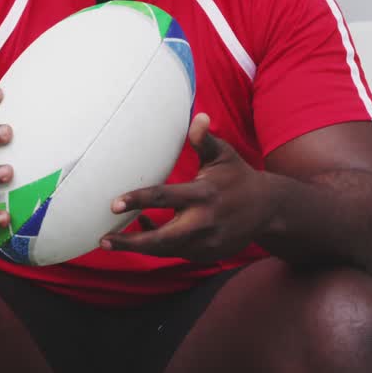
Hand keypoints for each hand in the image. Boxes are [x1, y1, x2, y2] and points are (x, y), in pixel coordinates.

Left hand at [100, 113, 273, 261]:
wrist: (268, 210)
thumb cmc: (237, 176)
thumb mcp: (223, 155)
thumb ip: (205, 140)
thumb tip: (198, 117)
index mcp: (204, 194)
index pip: (164, 197)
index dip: (137, 200)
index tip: (114, 203)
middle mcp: (204, 221)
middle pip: (162, 238)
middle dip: (131, 242)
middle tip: (103, 239)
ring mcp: (206, 242)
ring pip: (166, 250)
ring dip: (138, 246)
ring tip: (111, 240)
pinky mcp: (207, 255)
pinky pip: (175, 252)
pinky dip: (157, 245)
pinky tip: (141, 233)